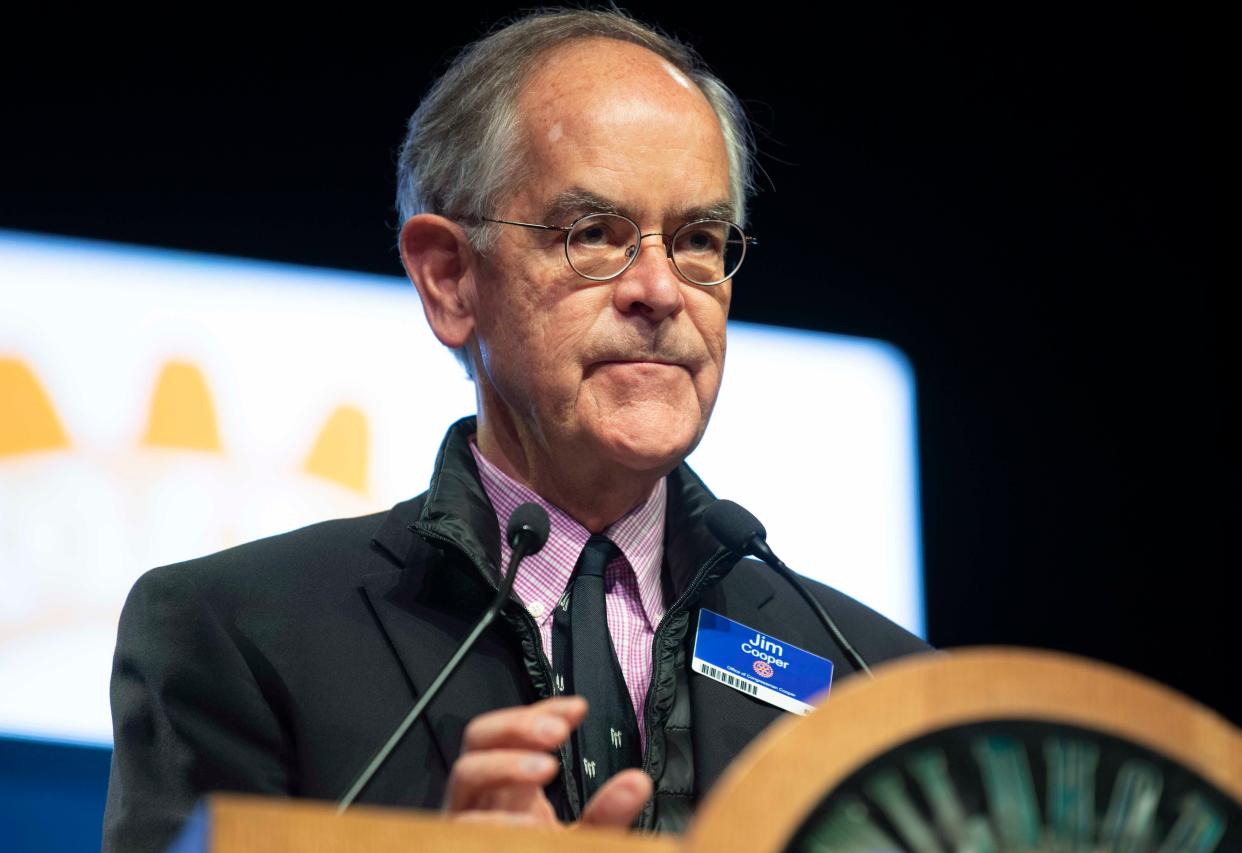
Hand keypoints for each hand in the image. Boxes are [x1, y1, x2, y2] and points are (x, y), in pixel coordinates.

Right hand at [444, 695, 652, 826]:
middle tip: (556, 731)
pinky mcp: (459, 842)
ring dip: (506, 763)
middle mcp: (483, 796)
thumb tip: (637, 782)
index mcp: (509, 787)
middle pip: (479, 737)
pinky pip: (462, 824)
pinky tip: (528, 827)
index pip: (517, 730)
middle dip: (517, 725)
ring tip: (545, 768)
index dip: (543, 710)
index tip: (578, 708)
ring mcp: (465, 818)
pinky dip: (494, 821)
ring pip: (465, 772)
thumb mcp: (582, 838)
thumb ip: (606, 813)